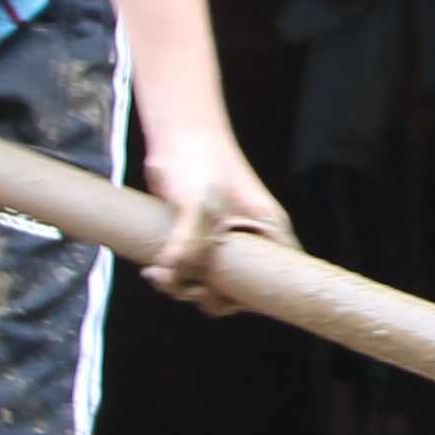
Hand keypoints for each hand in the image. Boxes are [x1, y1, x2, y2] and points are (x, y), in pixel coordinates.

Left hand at [135, 127, 287, 314]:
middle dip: (210, 296)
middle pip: (241, 290)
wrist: (178, 135)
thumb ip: (191, 246)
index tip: (227, 299)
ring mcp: (225, 241)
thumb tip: (175, 279)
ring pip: (212, 284)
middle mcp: (251, 240)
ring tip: (160, 275)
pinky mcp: (200, 239)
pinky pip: (192, 272)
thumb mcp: (200, 206)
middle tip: (186, 287)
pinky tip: (154, 271)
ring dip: (184, 287)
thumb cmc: (200, 162)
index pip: (280, 278)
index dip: (260, 298)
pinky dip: (173, 277)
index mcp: (269, 231)